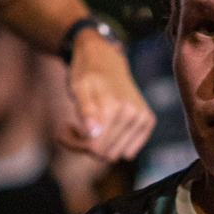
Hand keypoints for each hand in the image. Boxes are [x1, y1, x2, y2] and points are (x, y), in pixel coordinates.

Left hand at [58, 31, 152, 162]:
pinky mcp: (148, 121)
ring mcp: (142, 118)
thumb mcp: (78, 88)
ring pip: (116, 155)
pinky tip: (104, 129)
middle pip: (105, 154)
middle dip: (86, 145)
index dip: (76, 143)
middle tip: (74, 127)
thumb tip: (94, 133)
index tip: (65, 128)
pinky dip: (115, 145)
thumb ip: (85, 110)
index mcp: (113, 107)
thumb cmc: (86, 75)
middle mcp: (132, 113)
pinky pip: (129, 151)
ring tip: (89, 127)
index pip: (94, 148)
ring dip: (99, 146)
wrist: (105, 59)